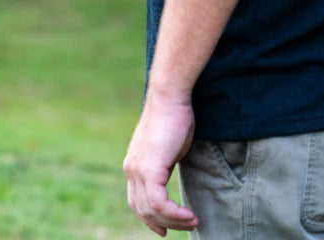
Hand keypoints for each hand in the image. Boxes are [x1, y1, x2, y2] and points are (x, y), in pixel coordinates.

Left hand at [123, 90, 197, 235]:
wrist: (170, 97)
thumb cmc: (174, 118)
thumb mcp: (167, 148)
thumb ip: (164, 165)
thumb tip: (170, 175)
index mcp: (133, 165)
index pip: (136, 201)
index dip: (149, 219)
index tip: (164, 230)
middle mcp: (131, 169)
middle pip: (141, 209)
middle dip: (163, 223)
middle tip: (186, 226)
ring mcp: (137, 169)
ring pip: (150, 210)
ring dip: (173, 220)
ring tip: (192, 220)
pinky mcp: (149, 168)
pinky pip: (158, 203)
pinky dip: (174, 213)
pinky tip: (189, 214)